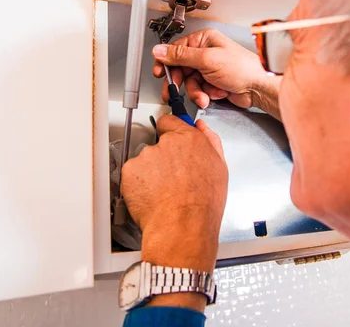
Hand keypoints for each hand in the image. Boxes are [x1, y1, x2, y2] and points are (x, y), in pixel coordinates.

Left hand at [120, 115, 227, 273]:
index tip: (169, 137)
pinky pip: (133, 175)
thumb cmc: (203, 204)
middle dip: (163, 158)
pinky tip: (153, 197)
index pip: (170, 122)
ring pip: (145, 161)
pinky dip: (139, 185)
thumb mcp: (219, 168)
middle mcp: (166, 143)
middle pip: (158, 144)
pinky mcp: (130, 171)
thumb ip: (210, 141)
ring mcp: (146, 157)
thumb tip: (201, 127)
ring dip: (151, 173)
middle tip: (173, 179)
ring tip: (164, 193)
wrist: (183, 226)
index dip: (170, 131)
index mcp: (189, 139)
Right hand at [152, 28, 280, 117]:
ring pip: (189, 83)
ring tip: (205, 95)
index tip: (159, 72)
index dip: (166, 62)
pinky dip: (205, 95)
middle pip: (180, 69)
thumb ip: (180, 56)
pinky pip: (199, 91)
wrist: (258, 88)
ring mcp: (209, 69)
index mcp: (204, 40)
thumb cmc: (242, 68)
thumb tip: (160, 50)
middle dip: (181, 82)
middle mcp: (205, 53)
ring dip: (196, 92)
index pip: (176, 49)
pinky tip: (216, 94)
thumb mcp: (207, 59)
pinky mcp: (213, 83)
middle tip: (173, 91)